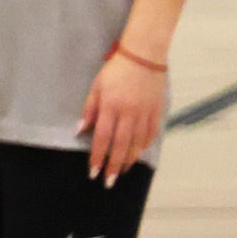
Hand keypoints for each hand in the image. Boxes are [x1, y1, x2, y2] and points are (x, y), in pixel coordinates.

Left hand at [81, 44, 165, 181]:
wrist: (144, 56)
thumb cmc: (115, 70)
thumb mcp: (96, 87)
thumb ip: (89, 110)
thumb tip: (80, 131)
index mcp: (110, 107)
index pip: (102, 138)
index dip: (97, 156)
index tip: (93, 171)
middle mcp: (128, 112)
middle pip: (120, 145)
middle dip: (113, 165)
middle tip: (109, 181)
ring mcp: (144, 112)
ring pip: (137, 143)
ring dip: (129, 160)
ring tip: (122, 171)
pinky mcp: (156, 110)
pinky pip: (150, 134)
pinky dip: (143, 146)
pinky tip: (137, 154)